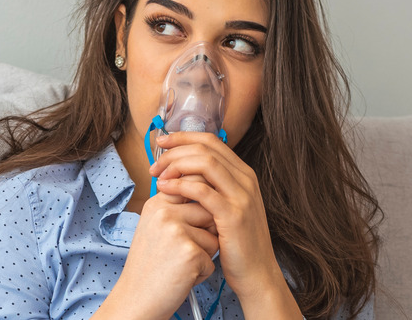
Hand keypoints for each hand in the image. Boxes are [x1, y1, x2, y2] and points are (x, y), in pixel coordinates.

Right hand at [104, 188, 218, 319]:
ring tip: (180, 264)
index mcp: (156, 204)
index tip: (194, 224)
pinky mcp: (189, 252)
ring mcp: (176, 231)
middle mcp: (164, 213)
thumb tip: (210, 195)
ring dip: (205, 255)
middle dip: (206, 233)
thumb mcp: (155, 228)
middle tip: (182, 251)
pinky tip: (182, 277)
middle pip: (209, 211)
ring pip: (214, 236)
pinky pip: (212, 259)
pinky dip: (202, 273)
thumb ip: (177, 208)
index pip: (193, 185)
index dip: (202, 204)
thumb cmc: (150, 266)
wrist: (136, 300)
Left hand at [149, 132, 280, 300]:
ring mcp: (242, 196)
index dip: (183, 137)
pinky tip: (165, 190)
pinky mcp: (233, 215)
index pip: (211, 141)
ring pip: (205, 163)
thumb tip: (181, 171)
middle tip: (155, 164)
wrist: (257, 275)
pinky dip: (180, 185)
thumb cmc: (236, 244)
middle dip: (175, 150)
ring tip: (158, 176)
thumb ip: (212, 188)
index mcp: (243, 174)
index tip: (161, 142)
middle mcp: (246, 180)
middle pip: (206, 148)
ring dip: (176, 165)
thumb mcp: (227, 208)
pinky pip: (203, 190)